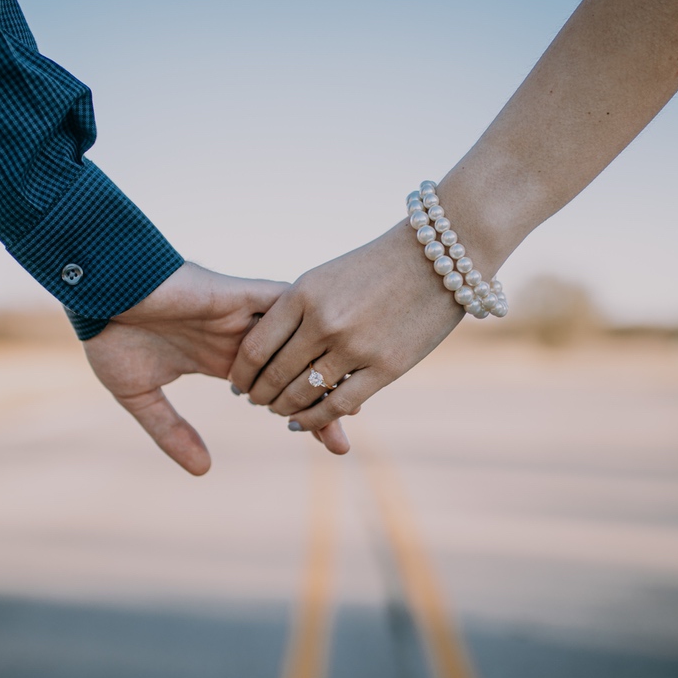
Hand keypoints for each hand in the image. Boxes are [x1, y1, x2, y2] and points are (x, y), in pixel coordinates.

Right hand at [84, 262, 350, 473]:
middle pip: (297, 368)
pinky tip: (330, 347)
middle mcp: (241, 337)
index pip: (278, 391)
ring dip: (320, 366)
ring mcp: (243, 315)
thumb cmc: (110, 334)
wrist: (95, 290)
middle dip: (322, 402)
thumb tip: (203, 471)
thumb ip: (172, 431)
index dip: (306, 416)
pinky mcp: (238, 294)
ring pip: (299, 339)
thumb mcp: (141, 395)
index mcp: (223, 359)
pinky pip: (284, 307)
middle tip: (343, 441)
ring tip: (348, 403)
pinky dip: (307, 325)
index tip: (332, 447)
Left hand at [228, 222, 465, 435]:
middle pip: (275, 375)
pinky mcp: (386, 367)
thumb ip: (297, 310)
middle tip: (256, 402)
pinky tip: (304, 422)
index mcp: (303, 294)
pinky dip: (317, 419)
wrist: (439, 256)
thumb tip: (267, 348)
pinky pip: (339, 405)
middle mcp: (324, 321)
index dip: (242, 372)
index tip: (238, 383)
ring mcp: (355, 346)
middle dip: (260, 395)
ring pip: (304, 394)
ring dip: (286, 409)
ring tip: (280, 412)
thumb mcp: (327, 277)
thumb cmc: (378, 266)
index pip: (256, 347)